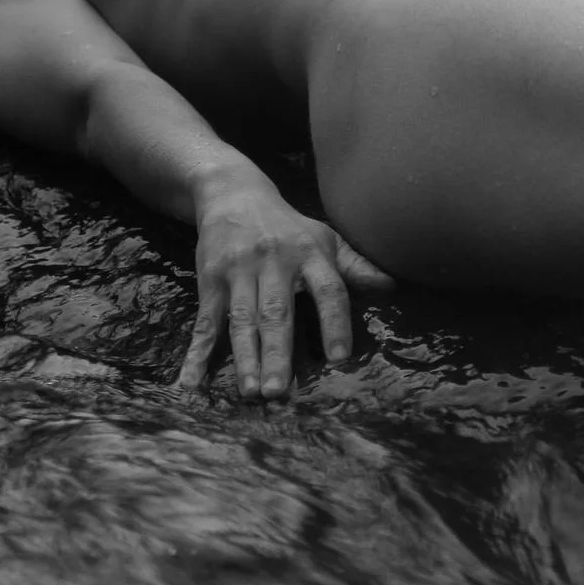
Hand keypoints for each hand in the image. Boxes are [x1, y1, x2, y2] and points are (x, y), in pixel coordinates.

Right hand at [177, 184, 394, 398]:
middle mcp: (273, 260)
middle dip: (277, 353)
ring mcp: (238, 270)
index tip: (339, 358)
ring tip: (249, 392)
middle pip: (276, 312)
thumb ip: (355, 266)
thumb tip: (392, 286)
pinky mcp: (210, 278)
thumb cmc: (287, 227)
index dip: (334, 323)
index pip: (327, 290)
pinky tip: (191, 380)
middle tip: (279, 391)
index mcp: (309, 253)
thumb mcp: (324, 238)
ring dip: (245, 357)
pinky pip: (205, 321)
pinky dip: (197, 353)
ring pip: (241, 319)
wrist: (232, 193)